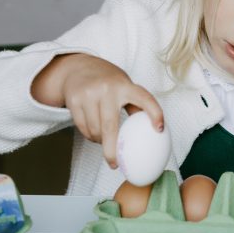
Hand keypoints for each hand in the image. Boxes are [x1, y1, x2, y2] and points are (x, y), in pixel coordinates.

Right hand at [32, 53, 163, 166]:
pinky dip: (89, 135)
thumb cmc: (110, 83)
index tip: (159, 129)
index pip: (144, 99)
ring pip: (94, 129)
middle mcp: (107, 89)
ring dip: (99, 141)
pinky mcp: (74, 99)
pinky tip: (94, 133)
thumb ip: (136, 107)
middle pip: (110, 126)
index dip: (154, 113)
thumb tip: (150, 134)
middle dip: (112, 149)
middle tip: (115, 164)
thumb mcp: (126, 87)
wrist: (79, 68)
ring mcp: (89, 94)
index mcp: (126, 86)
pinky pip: (82, 127)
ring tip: (104, 140)